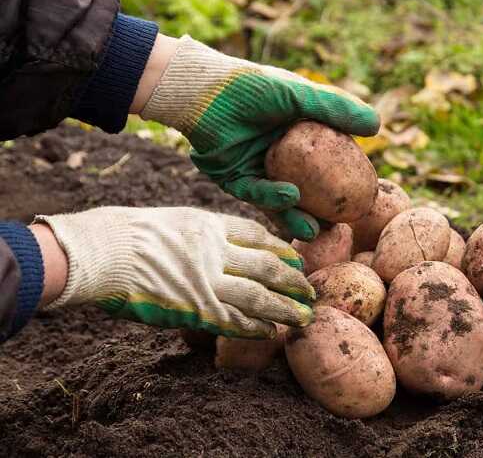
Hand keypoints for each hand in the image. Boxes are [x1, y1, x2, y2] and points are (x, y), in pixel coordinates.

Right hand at [34, 207, 313, 337]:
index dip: (279, 247)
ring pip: (258, 295)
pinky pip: (232, 319)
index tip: (295, 257)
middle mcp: (215, 250)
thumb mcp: (173, 221)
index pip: (257, 234)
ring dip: (283, 308)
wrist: (101, 250)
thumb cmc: (126, 234)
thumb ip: (200, 237)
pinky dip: (253, 327)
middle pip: (267, 265)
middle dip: (292, 280)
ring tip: (303, 317)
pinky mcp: (193, 307)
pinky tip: (270, 332)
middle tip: (310, 291)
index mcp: (209, 224)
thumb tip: (219, 252)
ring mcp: (206, 280)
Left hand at [133, 35, 379, 240]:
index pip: (327, 163)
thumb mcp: (299, 96)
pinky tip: (289, 196)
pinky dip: (272, 197)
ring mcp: (259, 168)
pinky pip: (256, 193)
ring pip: (281, 200)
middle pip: (307, 189)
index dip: (343, 180)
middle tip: (341, 224)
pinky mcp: (235, 178)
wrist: (203, 90)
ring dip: (298, 216)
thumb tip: (377, 126)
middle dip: (322, 212)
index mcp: (299, 135)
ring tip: (316, 228)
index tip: (362, 195)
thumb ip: (336, 110)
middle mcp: (281, 155)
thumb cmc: (252, 86)